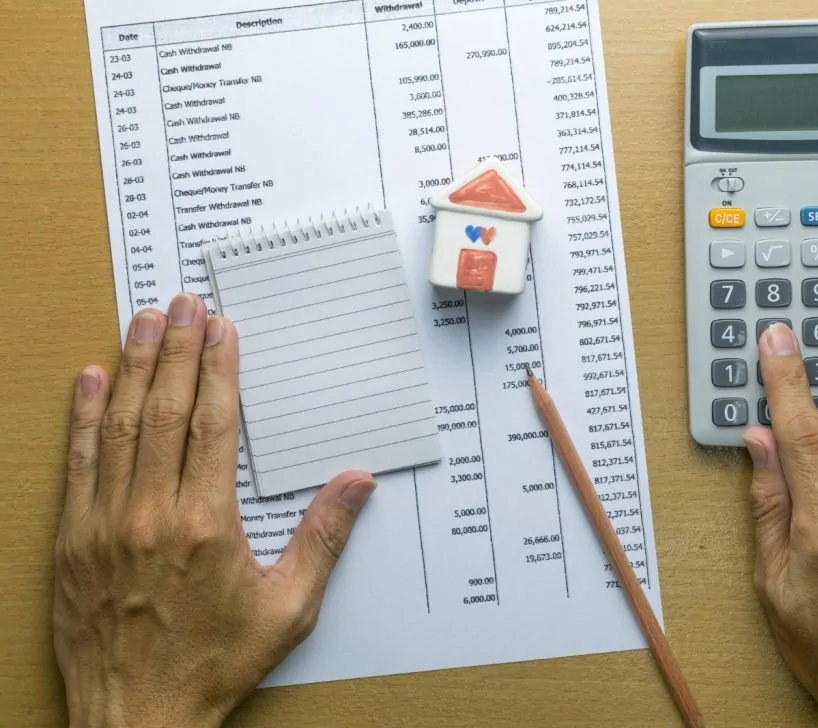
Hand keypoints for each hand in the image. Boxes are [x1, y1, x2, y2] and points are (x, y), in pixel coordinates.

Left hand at [54, 294, 376, 727]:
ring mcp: (105, 524)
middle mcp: (151, 513)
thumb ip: (324, 537)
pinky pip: (79, 464)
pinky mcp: (73, 541)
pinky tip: (90, 379)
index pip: (212, 425)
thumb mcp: (288, 607)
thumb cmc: (215, 664)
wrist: (138, 717)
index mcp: (207, 525)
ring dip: (132, 367)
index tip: (223, 330)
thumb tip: (359, 482)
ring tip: (143, 320)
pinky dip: (83, 417)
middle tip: (184, 303)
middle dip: (177, 349)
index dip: (219, 370)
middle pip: (165, 411)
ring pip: (120, 426)